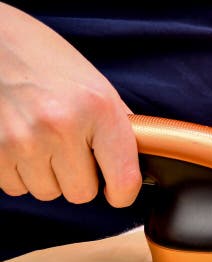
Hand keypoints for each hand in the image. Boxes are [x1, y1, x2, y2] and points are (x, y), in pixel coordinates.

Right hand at [0, 3, 140, 205]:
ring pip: (47, 192)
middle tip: (68, 147)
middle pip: (81, 193)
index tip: (116, 190)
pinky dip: (19, 172)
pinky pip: (16, 187)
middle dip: (78, 177)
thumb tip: (139, 166)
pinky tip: (19, 142)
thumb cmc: (47, 61)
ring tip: (41, 139)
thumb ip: (119, 129)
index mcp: (98, 109)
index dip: (122, 194)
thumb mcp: (97, 86)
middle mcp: (61, 126)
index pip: (124, 181)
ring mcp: (23, 140)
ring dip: (47, 175)